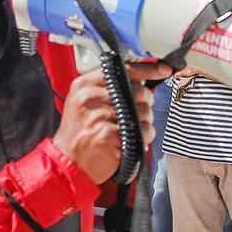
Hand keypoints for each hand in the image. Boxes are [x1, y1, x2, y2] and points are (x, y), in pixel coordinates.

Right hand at [55, 65, 166, 182]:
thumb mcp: (86, 103)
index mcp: (85, 85)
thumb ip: (108, 88)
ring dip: (146, 122)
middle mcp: (90, 97)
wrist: (67, 162)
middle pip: (138, 90)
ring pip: (143, 111)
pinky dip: (145, 137)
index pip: (123, 70)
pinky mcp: (109, 135)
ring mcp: (99, 115)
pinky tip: (133, 141)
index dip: (148, 69)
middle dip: (146, 103)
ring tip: (132, 130)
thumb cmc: (79, 133)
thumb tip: (141, 80)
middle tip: (139, 114)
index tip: (163, 70)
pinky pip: (143, 131)